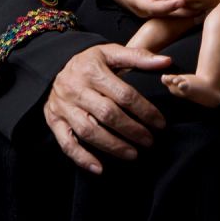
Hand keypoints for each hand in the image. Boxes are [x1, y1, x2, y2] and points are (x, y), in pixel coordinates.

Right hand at [44, 43, 169, 172]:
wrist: (53, 67)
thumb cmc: (89, 62)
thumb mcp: (111, 52)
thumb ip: (139, 56)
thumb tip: (166, 62)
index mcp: (93, 70)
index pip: (123, 94)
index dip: (144, 110)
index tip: (160, 123)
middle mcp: (76, 89)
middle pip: (107, 114)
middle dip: (132, 130)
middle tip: (149, 141)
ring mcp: (64, 107)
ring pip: (88, 131)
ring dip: (113, 146)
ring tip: (133, 154)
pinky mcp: (54, 122)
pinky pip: (67, 144)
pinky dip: (82, 158)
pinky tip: (100, 168)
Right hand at [103, 0, 183, 18]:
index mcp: (138, 2)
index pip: (155, 8)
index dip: (169, 6)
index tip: (182, 1)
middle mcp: (145, 10)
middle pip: (165, 12)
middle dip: (181, 7)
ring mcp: (151, 11)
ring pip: (168, 10)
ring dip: (181, 3)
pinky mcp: (156, 7)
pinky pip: (168, 5)